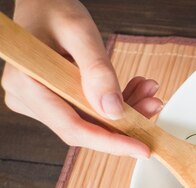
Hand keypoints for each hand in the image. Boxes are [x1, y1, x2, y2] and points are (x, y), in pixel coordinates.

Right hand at [1, 0, 162, 157]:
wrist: (44, 3)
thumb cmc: (54, 9)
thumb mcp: (80, 33)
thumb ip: (98, 71)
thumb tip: (114, 111)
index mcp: (26, 85)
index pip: (73, 128)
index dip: (111, 142)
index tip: (141, 149)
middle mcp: (28, 99)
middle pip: (84, 128)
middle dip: (125, 123)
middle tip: (154, 105)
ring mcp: (41, 102)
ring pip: (91, 121)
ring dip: (125, 111)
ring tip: (149, 92)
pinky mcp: (55, 100)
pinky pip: (89, 111)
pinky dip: (116, 102)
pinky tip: (136, 89)